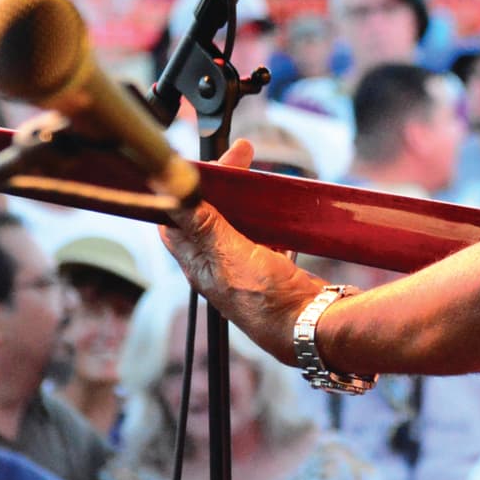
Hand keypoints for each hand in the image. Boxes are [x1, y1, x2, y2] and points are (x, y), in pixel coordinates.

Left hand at [159, 139, 325, 365]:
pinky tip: (279, 206)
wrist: (308, 326)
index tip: (202, 163)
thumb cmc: (265, 299)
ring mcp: (244, 265)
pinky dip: (269, 215)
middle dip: (222, 183)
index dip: (183, 189)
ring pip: (237, 221)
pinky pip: (264, 232)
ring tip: (260, 173)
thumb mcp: (231, 255)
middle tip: (243, 154)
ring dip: (245, 196)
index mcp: (199, 263)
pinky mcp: (270, 266)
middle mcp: (217, 264)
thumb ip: (204, 225)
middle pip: (209, 214)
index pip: (177, 219)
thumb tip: (170, 195)